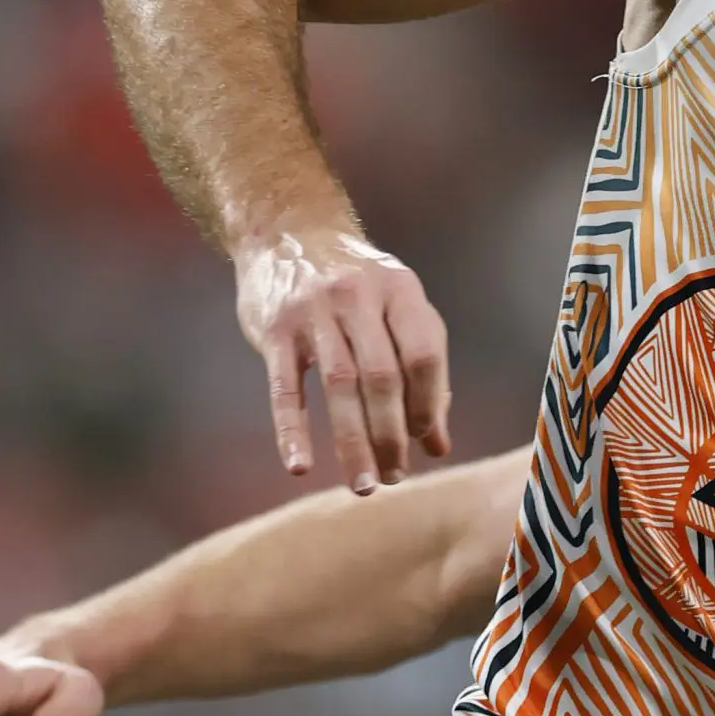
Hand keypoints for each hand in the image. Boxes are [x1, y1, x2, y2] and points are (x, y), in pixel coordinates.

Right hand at [236, 227, 449, 491]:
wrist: (287, 231)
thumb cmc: (355, 284)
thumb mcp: (396, 308)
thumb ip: (422, 372)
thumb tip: (439, 445)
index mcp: (401, 290)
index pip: (423, 354)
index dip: (429, 403)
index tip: (426, 443)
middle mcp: (359, 296)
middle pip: (383, 376)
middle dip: (393, 434)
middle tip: (395, 477)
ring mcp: (315, 311)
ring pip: (340, 386)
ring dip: (354, 442)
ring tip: (364, 485)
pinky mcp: (275, 329)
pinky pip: (285, 387)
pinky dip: (292, 429)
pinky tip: (300, 465)